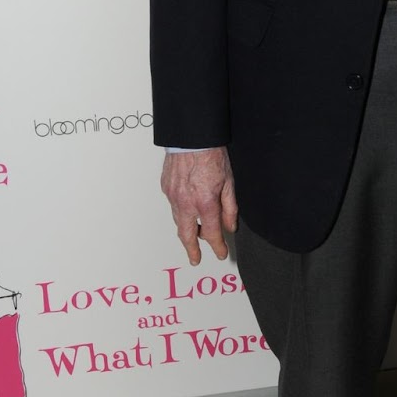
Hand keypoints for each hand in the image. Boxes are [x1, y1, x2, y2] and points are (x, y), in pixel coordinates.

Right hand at [161, 146, 237, 264]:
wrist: (191, 138)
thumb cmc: (211, 155)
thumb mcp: (229, 182)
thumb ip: (229, 208)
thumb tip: (230, 226)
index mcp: (205, 203)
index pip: (211, 233)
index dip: (217, 246)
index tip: (220, 253)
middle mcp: (186, 203)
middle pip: (187, 235)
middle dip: (192, 250)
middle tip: (195, 259)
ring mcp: (173, 196)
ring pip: (178, 220)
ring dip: (186, 230)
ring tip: (193, 236)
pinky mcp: (166, 188)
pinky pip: (173, 205)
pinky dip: (180, 211)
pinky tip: (187, 208)